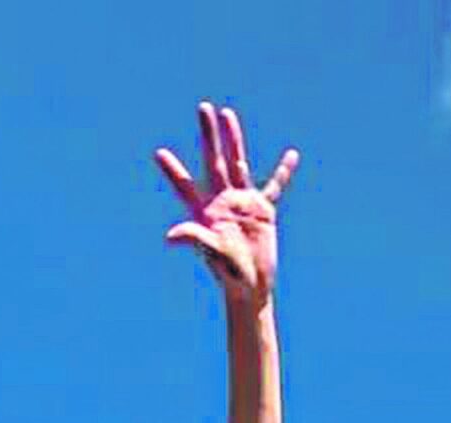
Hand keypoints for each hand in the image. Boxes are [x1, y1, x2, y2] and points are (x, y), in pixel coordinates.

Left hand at [156, 102, 297, 305]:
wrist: (251, 286)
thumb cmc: (228, 274)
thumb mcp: (212, 253)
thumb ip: (195, 239)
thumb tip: (171, 235)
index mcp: (205, 212)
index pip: (186, 186)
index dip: (172, 171)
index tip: (158, 153)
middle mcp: (222, 201)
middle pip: (213, 161)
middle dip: (208, 135)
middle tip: (203, 108)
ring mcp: (242, 203)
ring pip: (238, 162)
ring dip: (234, 139)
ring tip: (227, 113)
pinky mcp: (263, 210)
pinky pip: (275, 187)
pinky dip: (283, 172)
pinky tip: (291, 156)